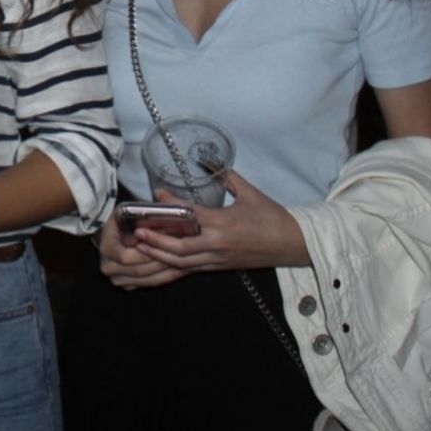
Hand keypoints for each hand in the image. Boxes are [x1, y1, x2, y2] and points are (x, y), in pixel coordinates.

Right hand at [97, 212, 187, 288]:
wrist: (111, 233)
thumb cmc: (121, 221)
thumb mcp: (126, 213)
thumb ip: (142, 212)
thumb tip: (163, 200)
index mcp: (106, 249)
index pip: (128, 257)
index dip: (148, 252)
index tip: (168, 243)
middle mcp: (108, 267)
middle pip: (139, 270)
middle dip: (161, 261)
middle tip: (182, 254)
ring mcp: (117, 278)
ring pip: (147, 279)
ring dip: (166, 271)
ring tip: (185, 261)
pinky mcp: (126, 284)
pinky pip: (149, 284)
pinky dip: (165, 278)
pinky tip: (180, 270)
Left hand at [115, 171, 307, 281]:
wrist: (293, 244)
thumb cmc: (272, 217)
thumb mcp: (250, 192)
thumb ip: (228, 177)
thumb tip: (210, 162)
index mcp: (223, 224)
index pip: (189, 215)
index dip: (169, 205)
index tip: (156, 195)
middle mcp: (217, 244)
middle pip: (179, 247)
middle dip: (155, 240)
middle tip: (137, 231)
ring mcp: (218, 259)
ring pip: (183, 262)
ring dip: (160, 254)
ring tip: (142, 245)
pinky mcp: (220, 267)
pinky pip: (193, 268)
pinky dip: (175, 263)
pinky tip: (162, 257)